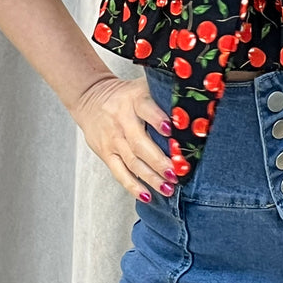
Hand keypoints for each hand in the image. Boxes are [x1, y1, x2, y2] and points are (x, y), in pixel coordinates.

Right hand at [67, 73, 178, 202]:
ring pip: (132, 162)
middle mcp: (122, 120)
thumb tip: (192, 111)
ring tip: (168, 188)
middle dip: (159, 161)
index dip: (158, 119)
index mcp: (134, 100)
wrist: (90, 98)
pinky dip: (133, 186)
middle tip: (177, 173)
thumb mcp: (143, 87)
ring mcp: (113, 139)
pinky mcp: (105, 153)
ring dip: (151, 178)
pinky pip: (119, 173)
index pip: (146, 109)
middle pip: (140, 143)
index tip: (172, 131)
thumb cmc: (125, 95)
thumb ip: (163, 96)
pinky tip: (147, 195)